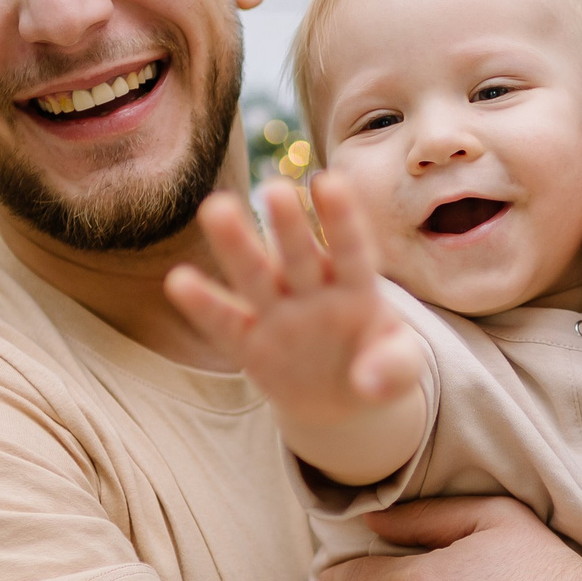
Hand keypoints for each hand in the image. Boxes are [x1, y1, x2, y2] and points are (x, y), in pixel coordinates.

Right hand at [166, 174, 425, 426]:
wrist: (343, 399)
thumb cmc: (378, 367)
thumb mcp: (402, 369)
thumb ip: (394, 369)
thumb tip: (367, 384)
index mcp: (356, 286)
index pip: (351, 249)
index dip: (342, 218)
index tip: (331, 181)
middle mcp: (313, 290)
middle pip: (300, 255)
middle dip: (288, 225)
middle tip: (275, 188)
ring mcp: (279, 314)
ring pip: (257, 276)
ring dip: (238, 246)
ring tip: (216, 207)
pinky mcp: (251, 345)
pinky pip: (226, 323)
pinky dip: (204, 305)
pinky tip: (179, 281)